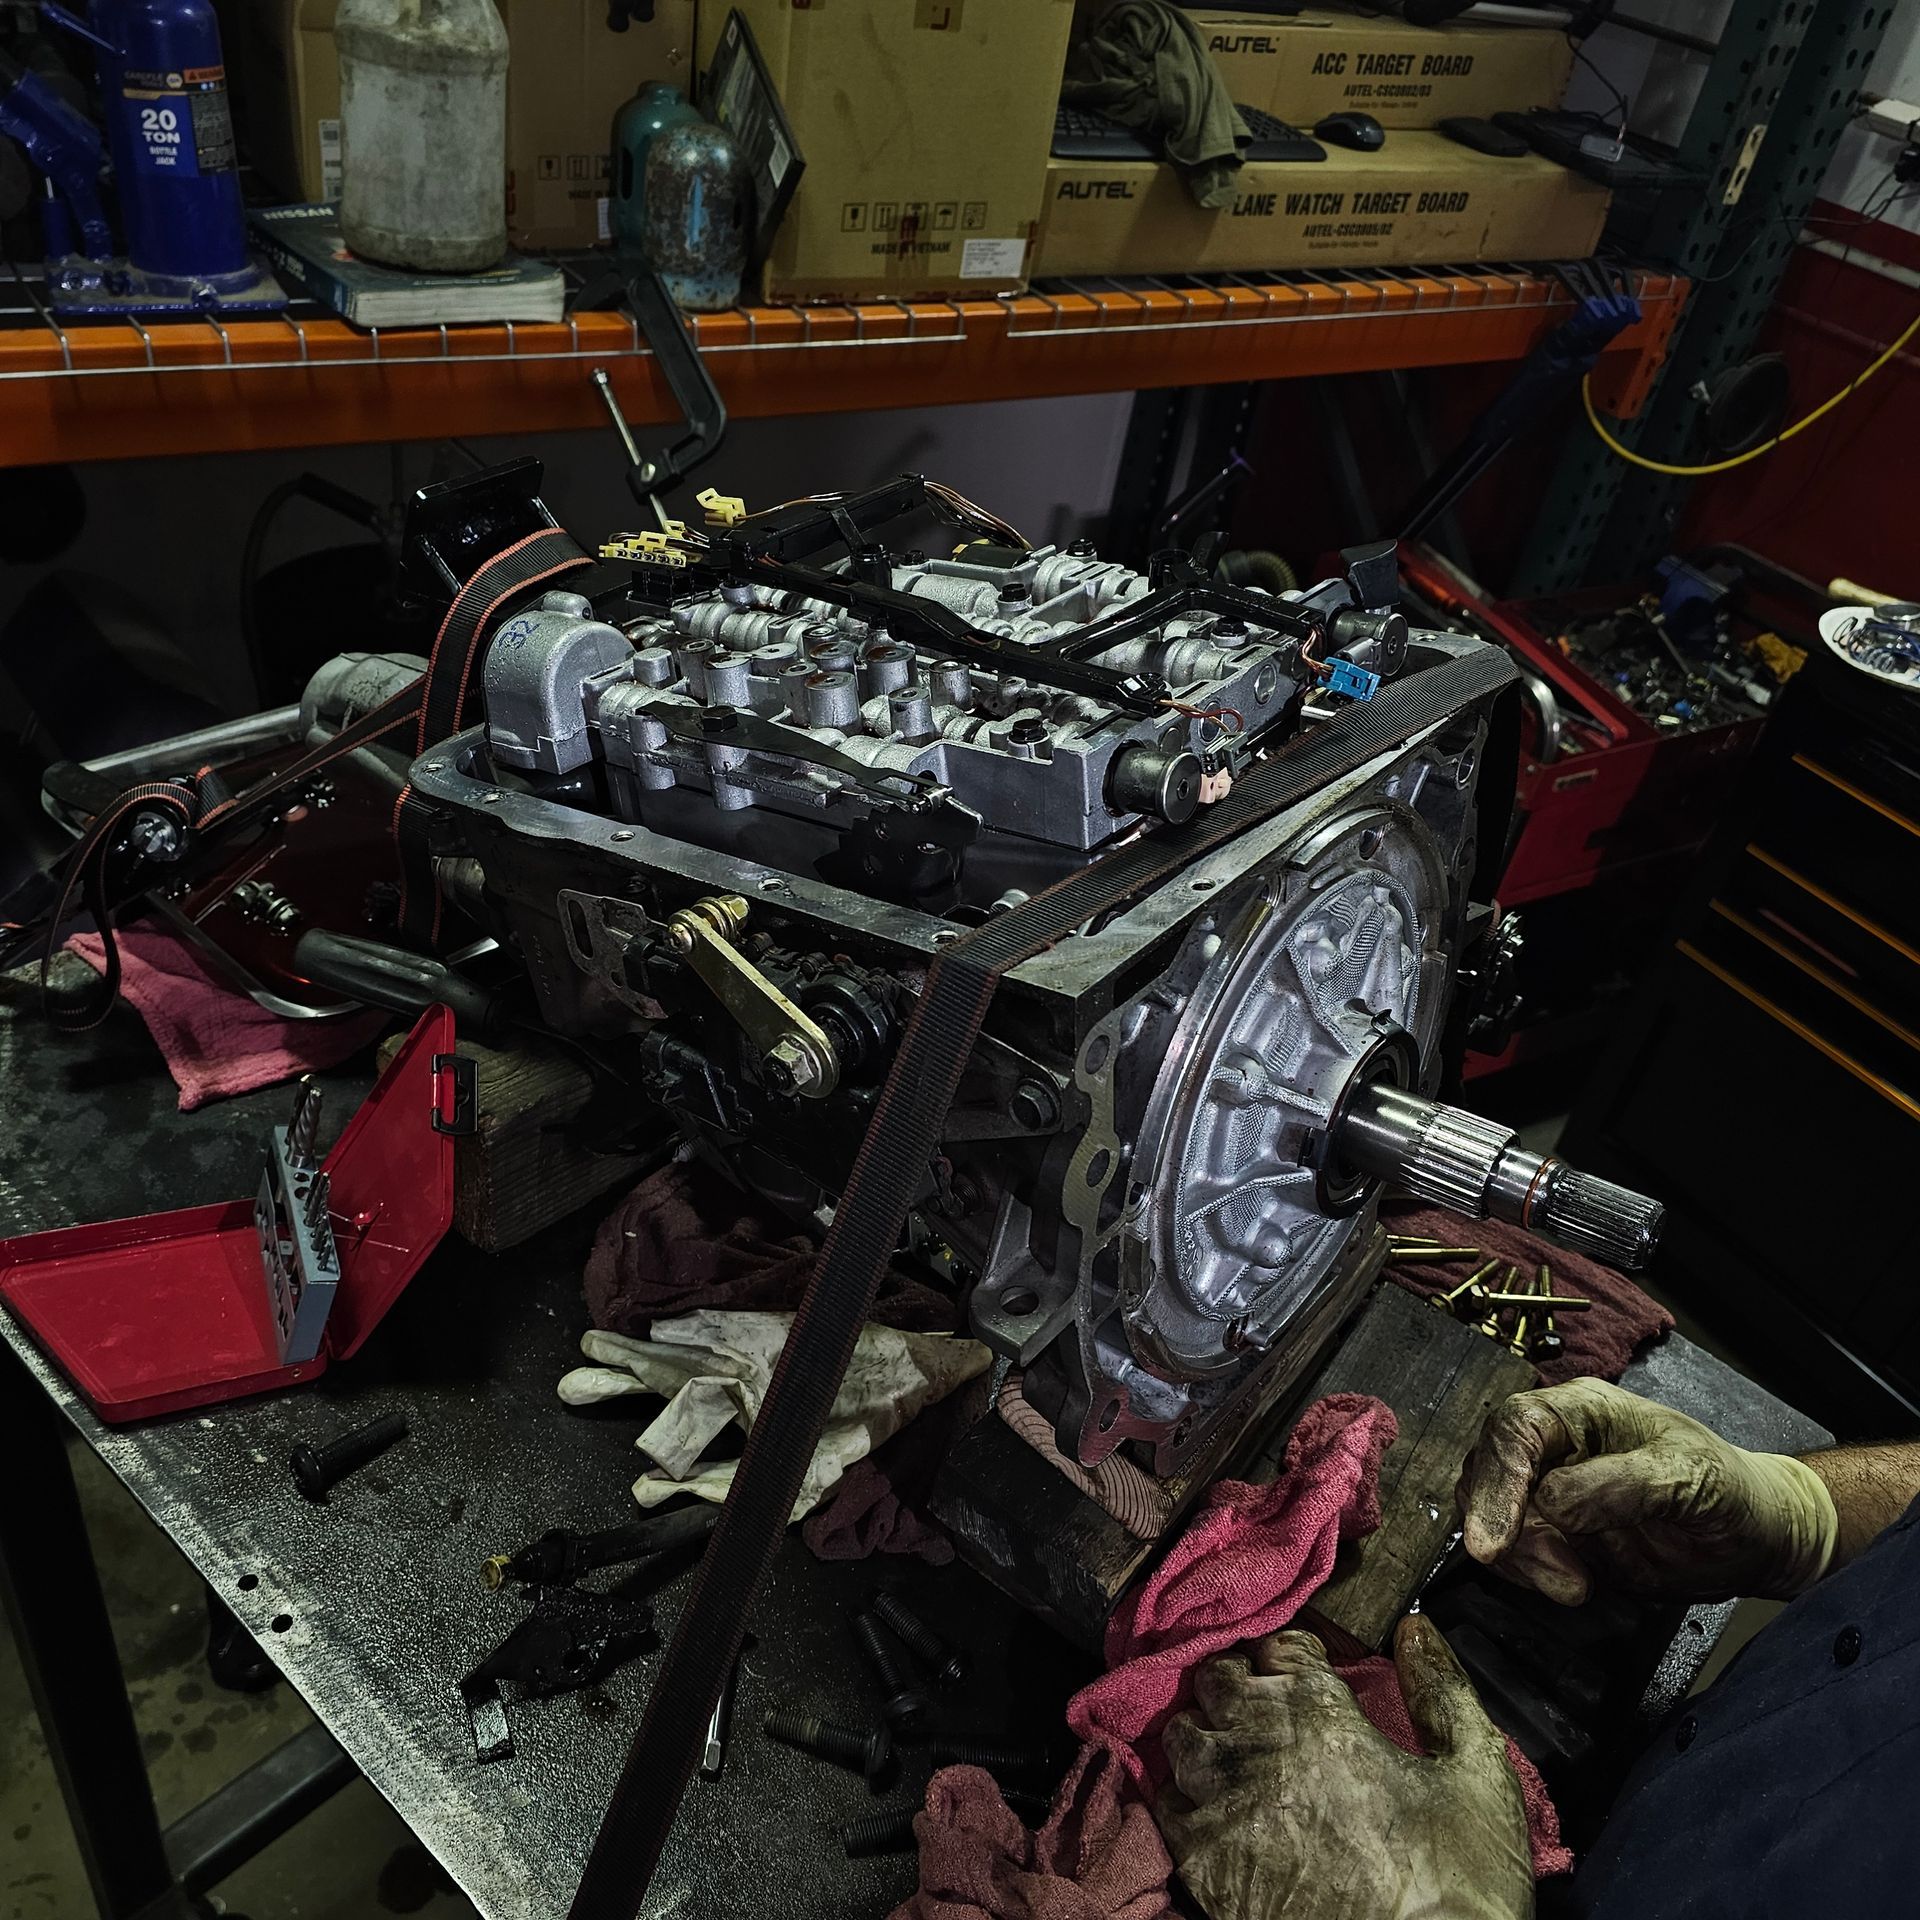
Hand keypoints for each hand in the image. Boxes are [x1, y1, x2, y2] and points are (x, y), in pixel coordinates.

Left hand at [1157, 1619, 1531, 1919]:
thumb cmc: (1457, 1882)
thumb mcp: (1478, 1775)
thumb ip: (1444, 1693)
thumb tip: (1415, 1632)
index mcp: (1319, 1712)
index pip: (1280, 1645)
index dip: (1294, 1657)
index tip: (1305, 1675)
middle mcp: (1255, 1745)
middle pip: (1216, 1680)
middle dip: (1241, 1688)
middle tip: (1270, 1715)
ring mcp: (1221, 1805)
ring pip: (1182, 1737)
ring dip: (1208, 1737)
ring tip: (1240, 1760)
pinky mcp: (1202, 1865)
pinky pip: (1166, 1805)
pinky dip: (1188, 1798)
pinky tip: (1220, 1813)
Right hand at [1456, 1377, 1837, 1605]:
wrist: (1755, 1538)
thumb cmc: (1730, 1488)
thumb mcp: (1689, 1475)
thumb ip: (1621, 1485)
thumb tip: (1552, 1505)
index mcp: (1581, 1410)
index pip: (1515, 1427)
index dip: (1497, 1478)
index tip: (1495, 1538)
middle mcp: (1555, 1444)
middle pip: (1487, 1470)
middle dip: (1506, 1527)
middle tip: (1556, 1573)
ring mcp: (1549, 1490)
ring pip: (1490, 1514)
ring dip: (1522, 1558)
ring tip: (1576, 1585)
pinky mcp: (1555, 1535)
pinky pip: (1513, 1551)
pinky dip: (1528, 1574)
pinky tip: (1573, 1584)